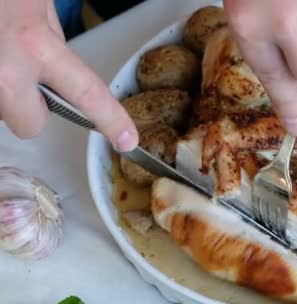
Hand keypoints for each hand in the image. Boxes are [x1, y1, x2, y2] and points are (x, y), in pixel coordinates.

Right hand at [0, 0, 137, 150]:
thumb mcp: (36, 5)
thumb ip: (52, 40)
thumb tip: (60, 69)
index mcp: (32, 46)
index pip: (87, 93)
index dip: (111, 119)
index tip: (127, 139)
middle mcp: (3, 72)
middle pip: (30, 125)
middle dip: (32, 109)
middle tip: (26, 78)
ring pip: (2, 111)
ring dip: (5, 92)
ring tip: (3, 54)